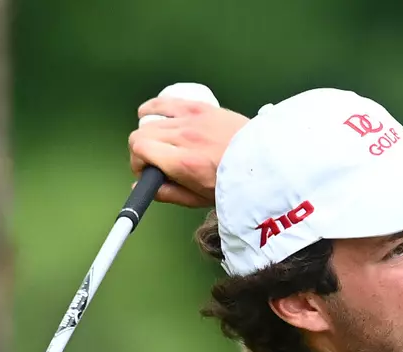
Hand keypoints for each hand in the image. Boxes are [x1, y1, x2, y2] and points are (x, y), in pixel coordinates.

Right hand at [128, 98, 250, 207]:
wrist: (264, 164)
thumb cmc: (235, 184)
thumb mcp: (200, 199)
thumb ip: (167, 193)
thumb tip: (140, 187)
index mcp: (184, 163)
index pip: (140, 150)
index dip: (137, 163)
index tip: (146, 171)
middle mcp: (186, 138)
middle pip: (141, 135)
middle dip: (142, 151)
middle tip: (153, 161)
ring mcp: (192, 120)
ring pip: (150, 118)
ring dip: (147, 132)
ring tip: (154, 142)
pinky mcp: (200, 107)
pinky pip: (165, 101)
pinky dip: (153, 108)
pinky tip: (148, 114)